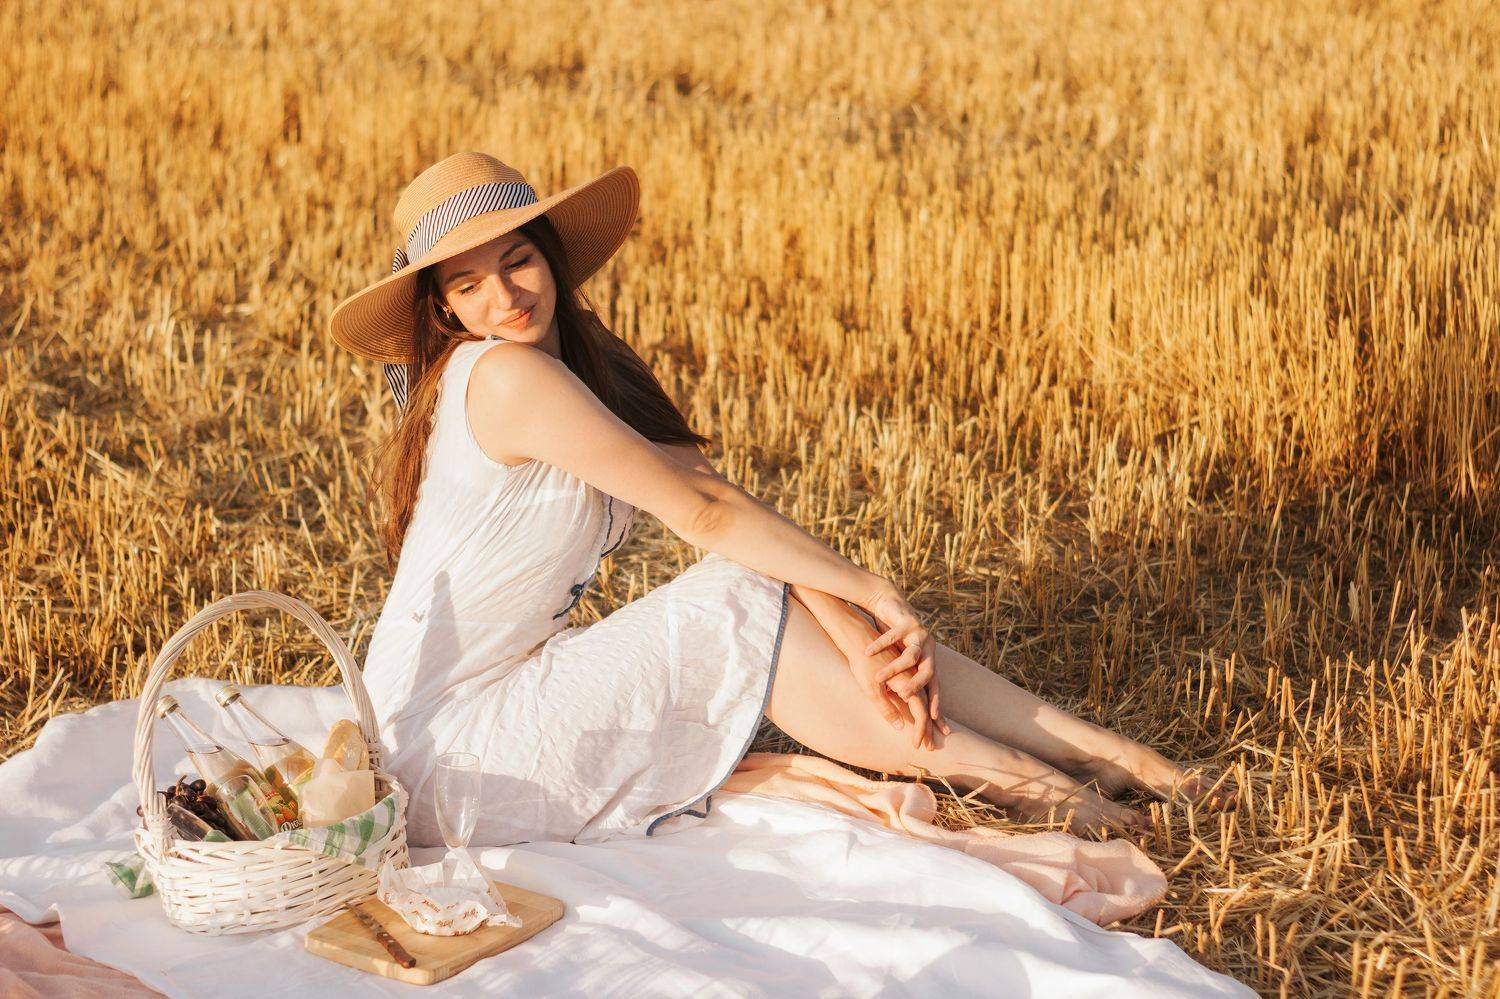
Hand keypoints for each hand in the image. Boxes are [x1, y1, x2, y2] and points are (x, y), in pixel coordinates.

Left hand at [844, 639, 938, 749]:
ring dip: (931, 718)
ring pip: (926, 700)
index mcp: (908, 684)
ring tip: (939, 731)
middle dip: (929, 729)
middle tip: (931, 748)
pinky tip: (926, 713)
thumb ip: (886, 709)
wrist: (858, 639)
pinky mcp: (906, 672)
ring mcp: (911, 674)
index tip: (917, 746)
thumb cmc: (862, 665)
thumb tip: (901, 728)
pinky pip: (920, 693)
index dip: (920, 731)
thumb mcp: (870, 690)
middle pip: (927, 708)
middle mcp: (914, 678)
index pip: (920, 713)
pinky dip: (924, 706)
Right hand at [856, 584, 949, 744]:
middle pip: (928, 671)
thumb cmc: (893, 642)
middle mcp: (928, 649)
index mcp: (928, 661)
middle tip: (905, 696)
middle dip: (917, 685)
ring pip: (911, 655)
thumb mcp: (897, 667)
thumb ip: (901, 687)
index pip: (935, 686)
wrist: (890, 606)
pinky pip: (892, 635)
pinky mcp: (906, 621)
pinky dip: (879, 644)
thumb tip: (900, 720)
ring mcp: (918, 634)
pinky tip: (867, 652)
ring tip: (879, 678)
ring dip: (895, 667)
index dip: (936, 702)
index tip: (934, 719)